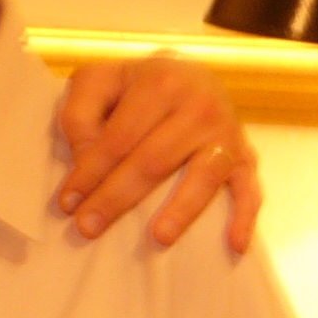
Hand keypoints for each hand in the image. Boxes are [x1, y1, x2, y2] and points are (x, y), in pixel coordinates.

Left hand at [57, 56, 260, 251]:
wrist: (189, 72)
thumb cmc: (135, 84)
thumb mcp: (99, 80)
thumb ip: (81, 113)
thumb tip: (84, 158)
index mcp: (160, 83)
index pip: (118, 139)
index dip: (90, 173)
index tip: (67, 203)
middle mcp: (199, 105)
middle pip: (154, 161)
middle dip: (117, 198)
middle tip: (88, 228)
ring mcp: (226, 133)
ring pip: (203, 176)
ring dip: (181, 211)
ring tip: (157, 239)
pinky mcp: (245, 154)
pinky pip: (250, 188)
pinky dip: (244, 217)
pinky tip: (234, 245)